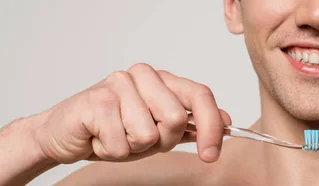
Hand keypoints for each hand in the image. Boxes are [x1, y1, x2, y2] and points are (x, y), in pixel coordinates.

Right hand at [29, 63, 230, 163]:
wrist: (64, 134)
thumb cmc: (112, 130)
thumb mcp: (158, 131)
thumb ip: (191, 125)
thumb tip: (226, 122)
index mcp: (163, 80)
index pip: (201, 95)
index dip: (212, 127)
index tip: (212, 155)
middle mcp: (143, 75)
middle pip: (176, 118)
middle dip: (160, 142)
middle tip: (137, 138)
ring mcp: (119, 84)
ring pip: (148, 135)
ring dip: (132, 147)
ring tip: (115, 136)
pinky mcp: (97, 100)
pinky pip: (121, 144)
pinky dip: (111, 151)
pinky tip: (99, 138)